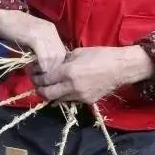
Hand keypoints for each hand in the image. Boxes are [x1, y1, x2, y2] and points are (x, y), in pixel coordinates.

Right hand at [0, 9, 66, 77]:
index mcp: (52, 32)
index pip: (62, 54)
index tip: (43, 75)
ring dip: (45, 70)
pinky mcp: (35, 36)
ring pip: (53, 58)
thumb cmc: (11, 28)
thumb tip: (43, 69)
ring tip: (33, 74)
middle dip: (51, 71)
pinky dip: (40, 66)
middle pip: (60, 57)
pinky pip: (44, 56)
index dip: (55, 67)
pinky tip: (31, 69)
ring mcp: (44, 32)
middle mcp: (51, 31)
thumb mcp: (30, 39)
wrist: (0, 14)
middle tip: (38, 77)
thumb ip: (39, 50)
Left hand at [36, 46, 153, 103]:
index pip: (45, 79)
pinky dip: (64, 96)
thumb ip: (63, 61)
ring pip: (58, 99)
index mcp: (68, 72)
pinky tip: (64, 89)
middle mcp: (72, 86)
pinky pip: (70, 100)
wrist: (121, 68)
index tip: (33, 73)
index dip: (37, 77)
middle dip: (39, 89)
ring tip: (49, 87)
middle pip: (47, 94)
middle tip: (37, 84)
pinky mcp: (87, 101)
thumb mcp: (78, 52)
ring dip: (51, 94)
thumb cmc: (100, 55)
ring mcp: (80, 96)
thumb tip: (54, 65)